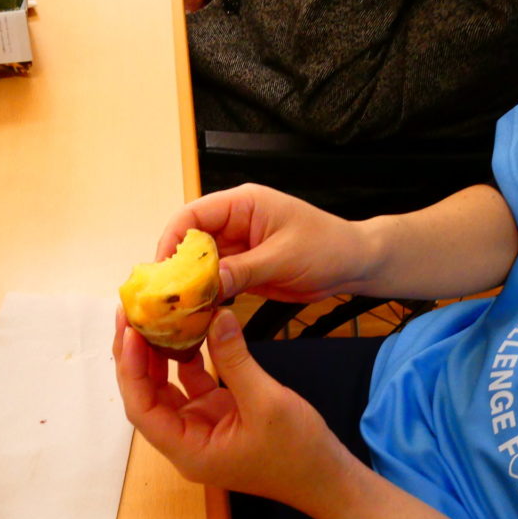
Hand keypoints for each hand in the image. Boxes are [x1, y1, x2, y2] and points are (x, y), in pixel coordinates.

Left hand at [114, 307, 354, 509]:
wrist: (326, 476)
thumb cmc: (297, 452)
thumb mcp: (267, 402)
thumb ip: (236, 359)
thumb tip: (215, 316)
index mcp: (189, 450)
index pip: (142, 408)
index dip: (131, 369)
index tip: (130, 331)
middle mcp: (185, 440)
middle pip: (146, 395)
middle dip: (135, 356)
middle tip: (130, 314)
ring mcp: (199, 426)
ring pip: (165, 387)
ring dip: (157, 354)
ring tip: (151, 316)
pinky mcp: (215, 414)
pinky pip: (191, 383)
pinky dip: (187, 357)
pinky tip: (186, 329)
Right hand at [157, 183, 372, 303]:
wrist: (354, 265)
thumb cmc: (327, 247)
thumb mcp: (283, 257)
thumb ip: (242, 270)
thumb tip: (203, 285)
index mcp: (242, 204)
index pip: (193, 216)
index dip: (172, 241)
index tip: (162, 271)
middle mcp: (234, 223)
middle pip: (190, 242)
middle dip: (176, 268)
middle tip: (164, 298)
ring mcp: (237, 248)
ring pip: (200, 266)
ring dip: (189, 286)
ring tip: (175, 310)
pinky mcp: (243, 271)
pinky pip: (216, 282)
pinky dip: (206, 297)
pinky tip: (197, 314)